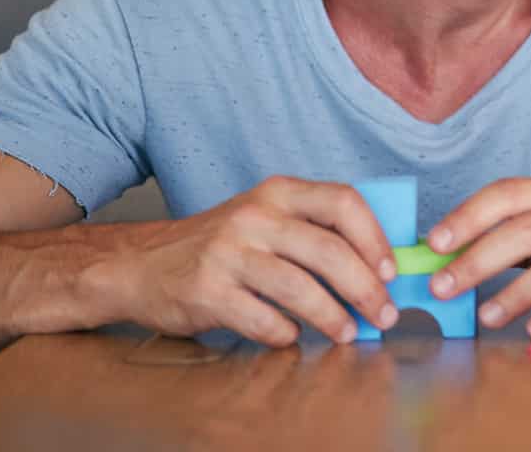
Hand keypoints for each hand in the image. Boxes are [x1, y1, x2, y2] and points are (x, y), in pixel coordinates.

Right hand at [100, 176, 397, 346]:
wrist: (139, 265)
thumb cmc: (220, 245)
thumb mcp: (265, 218)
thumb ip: (313, 230)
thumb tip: (378, 264)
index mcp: (279, 192)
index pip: (344, 203)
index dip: (375, 238)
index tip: (391, 271)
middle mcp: (255, 216)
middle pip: (329, 251)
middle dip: (366, 289)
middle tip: (384, 315)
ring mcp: (228, 253)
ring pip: (300, 288)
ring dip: (333, 317)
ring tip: (348, 334)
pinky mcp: (207, 291)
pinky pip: (262, 318)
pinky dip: (284, 333)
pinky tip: (292, 338)